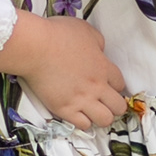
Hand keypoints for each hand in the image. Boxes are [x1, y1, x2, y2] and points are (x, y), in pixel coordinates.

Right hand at [0, 12, 130, 130]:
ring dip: (101, 116)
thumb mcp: (85, 30)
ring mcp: (81, 100)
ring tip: (93, 112)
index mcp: (103, 67)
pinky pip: (83, 125)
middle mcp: (97, 86)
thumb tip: (100, 50)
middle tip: (104, 102)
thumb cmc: (58, 34)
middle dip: (114, 105)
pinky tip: (78, 114)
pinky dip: (83, 122)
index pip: (120, 84)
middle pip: (118, 107)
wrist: (35, 47)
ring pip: (105, 120)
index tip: (108, 86)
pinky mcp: (64, 109)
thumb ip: (98, 42)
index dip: (115, 86)